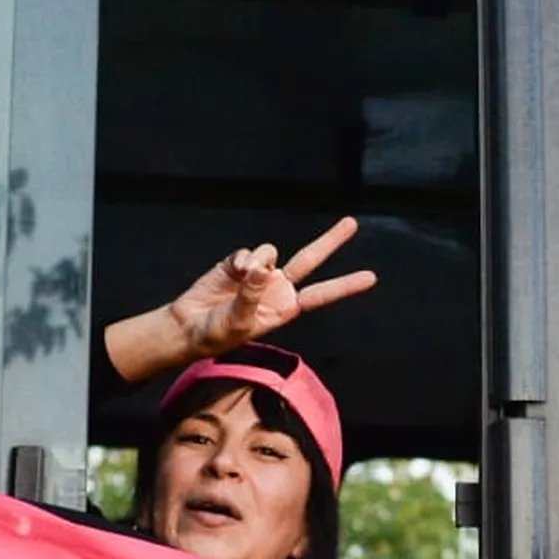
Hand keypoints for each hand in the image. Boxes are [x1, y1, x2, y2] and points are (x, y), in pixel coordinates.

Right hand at [168, 217, 375, 356]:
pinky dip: (242, 260)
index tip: (371, 278)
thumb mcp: (238, 323)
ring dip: (259, 260)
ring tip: (242, 278)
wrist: (187, 326)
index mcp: (284, 308)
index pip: (320, 295)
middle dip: (330, 241)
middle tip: (352, 224)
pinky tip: (233, 272)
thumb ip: (252, 295)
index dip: (345, 285)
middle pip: (309, 260)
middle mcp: (277, 288)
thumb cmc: (215, 335)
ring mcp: (259, 274)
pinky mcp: (238, 263)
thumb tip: (263, 268)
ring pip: (271, 251)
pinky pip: (249, 251)